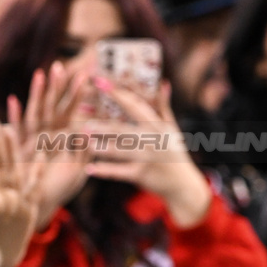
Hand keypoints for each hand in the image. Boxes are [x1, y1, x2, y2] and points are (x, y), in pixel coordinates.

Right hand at [8, 61, 94, 229]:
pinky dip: (14, 119)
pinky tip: (12, 101)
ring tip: (41, 75)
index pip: (69, 112)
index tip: (86, 75)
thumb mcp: (78, 171)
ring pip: (35, 115)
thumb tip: (91, 130)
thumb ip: (83, 151)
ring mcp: (31, 142)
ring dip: (37, 95)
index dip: (76, 94)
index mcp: (60, 138)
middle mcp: (45, 136)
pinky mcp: (19, 154)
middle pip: (52, 107)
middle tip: (61, 65)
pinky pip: (17, 135)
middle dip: (56, 88)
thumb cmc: (59, 190)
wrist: (39, 206)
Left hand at [85, 81, 212, 228]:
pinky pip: (119, 172)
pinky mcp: (141, 174)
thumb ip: (164, 106)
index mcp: (157, 125)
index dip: (117, 93)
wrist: (183, 184)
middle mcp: (151, 140)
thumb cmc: (175, 152)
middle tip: (84, 120)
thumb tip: (163, 83)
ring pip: (119, 151)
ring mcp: (146, 158)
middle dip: (102, 125)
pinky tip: (89, 169)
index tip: (99, 81)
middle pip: (122, 129)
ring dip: (100, 146)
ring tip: (83, 141)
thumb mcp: (171, 128)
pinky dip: (104, 171)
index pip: (134, 105)